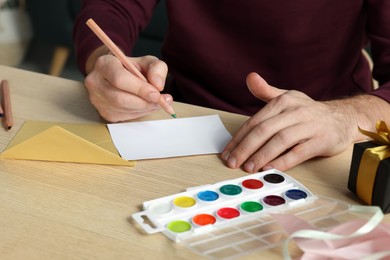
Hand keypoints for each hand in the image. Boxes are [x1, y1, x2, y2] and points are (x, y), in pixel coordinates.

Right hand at [84, 53, 171, 121]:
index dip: (140, 89)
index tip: (156, 94)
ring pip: (123, 109)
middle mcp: (95, 82)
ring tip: (156, 102)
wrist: (116, 74)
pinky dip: (139, 113)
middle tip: (161, 101)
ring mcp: (96, 99)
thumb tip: (158, 86)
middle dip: (144, 102)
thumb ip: (157, 69)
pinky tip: (145, 105)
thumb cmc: (132, 67)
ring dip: (144, 108)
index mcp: (104, 64)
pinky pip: (124, 116)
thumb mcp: (147, 62)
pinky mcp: (103, 112)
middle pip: (120, 98)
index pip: (120, 79)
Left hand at [221, 72, 359, 171]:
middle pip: (264, 130)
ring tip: (248, 167)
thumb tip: (249, 77)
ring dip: (261, 155)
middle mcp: (295, 111)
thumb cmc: (308, 111)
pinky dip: (283, 161)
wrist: (344, 117)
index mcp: (283, 101)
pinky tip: (269, 168)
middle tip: (232, 162)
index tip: (227, 152)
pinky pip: (299, 152)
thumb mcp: (287, 97)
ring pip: (280, 141)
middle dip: (245, 148)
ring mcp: (309, 126)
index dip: (239, 138)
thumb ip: (266, 91)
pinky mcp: (321, 140)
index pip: (255, 121)